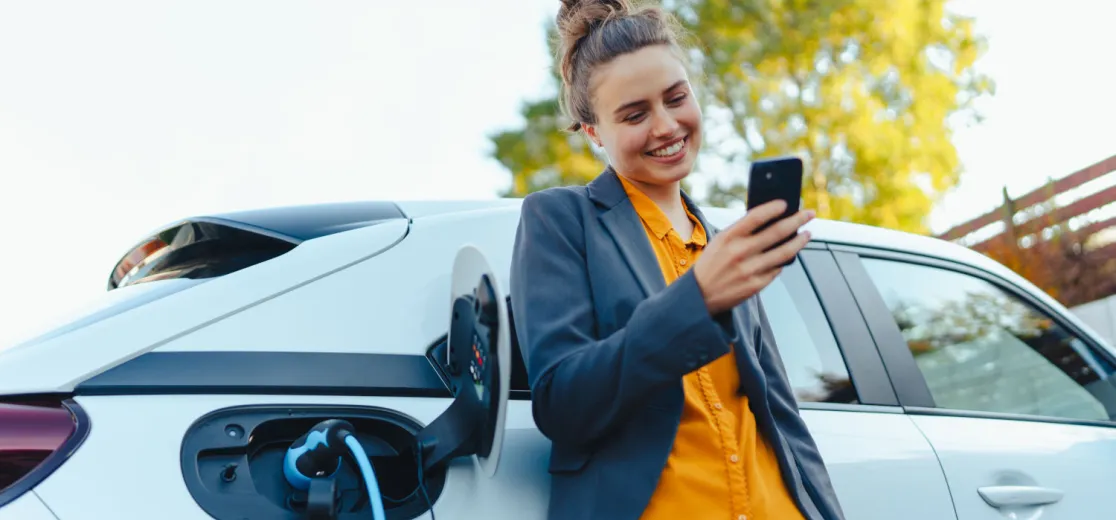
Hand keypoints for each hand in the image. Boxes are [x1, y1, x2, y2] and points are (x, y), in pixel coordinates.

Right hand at [693, 201, 813, 313]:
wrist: (699, 295)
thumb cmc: (711, 264)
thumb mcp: (719, 242)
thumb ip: (741, 231)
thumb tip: (770, 220)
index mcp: (728, 237)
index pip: (757, 216)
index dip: (774, 208)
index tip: (786, 203)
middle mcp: (740, 252)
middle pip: (777, 232)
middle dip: (797, 220)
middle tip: (809, 214)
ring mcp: (749, 270)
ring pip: (784, 252)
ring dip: (799, 241)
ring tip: (807, 234)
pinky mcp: (755, 285)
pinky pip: (777, 269)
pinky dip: (784, 261)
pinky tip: (789, 255)